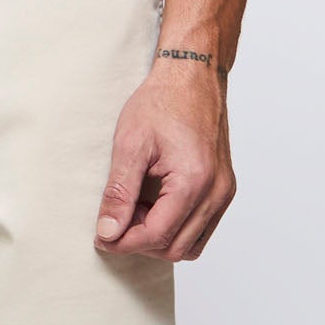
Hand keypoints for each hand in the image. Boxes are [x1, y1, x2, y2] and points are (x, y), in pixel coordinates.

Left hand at [94, 61, 235, 261]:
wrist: (192, 77)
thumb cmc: (162, 103)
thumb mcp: (130, 145)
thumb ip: (119, 193)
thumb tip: (108, 232)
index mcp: (193, 180)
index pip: (157, 234)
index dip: (124, 242)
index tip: (101, 236)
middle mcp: (215, 191)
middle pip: (175, 248)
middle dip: (140, 242)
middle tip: (116, 219)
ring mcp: (224, 192)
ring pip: (191, 245)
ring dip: (159, 238)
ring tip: (136, 210)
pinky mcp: (224, 189)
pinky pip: (201, 229)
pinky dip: (176, 229)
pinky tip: (155, 206)